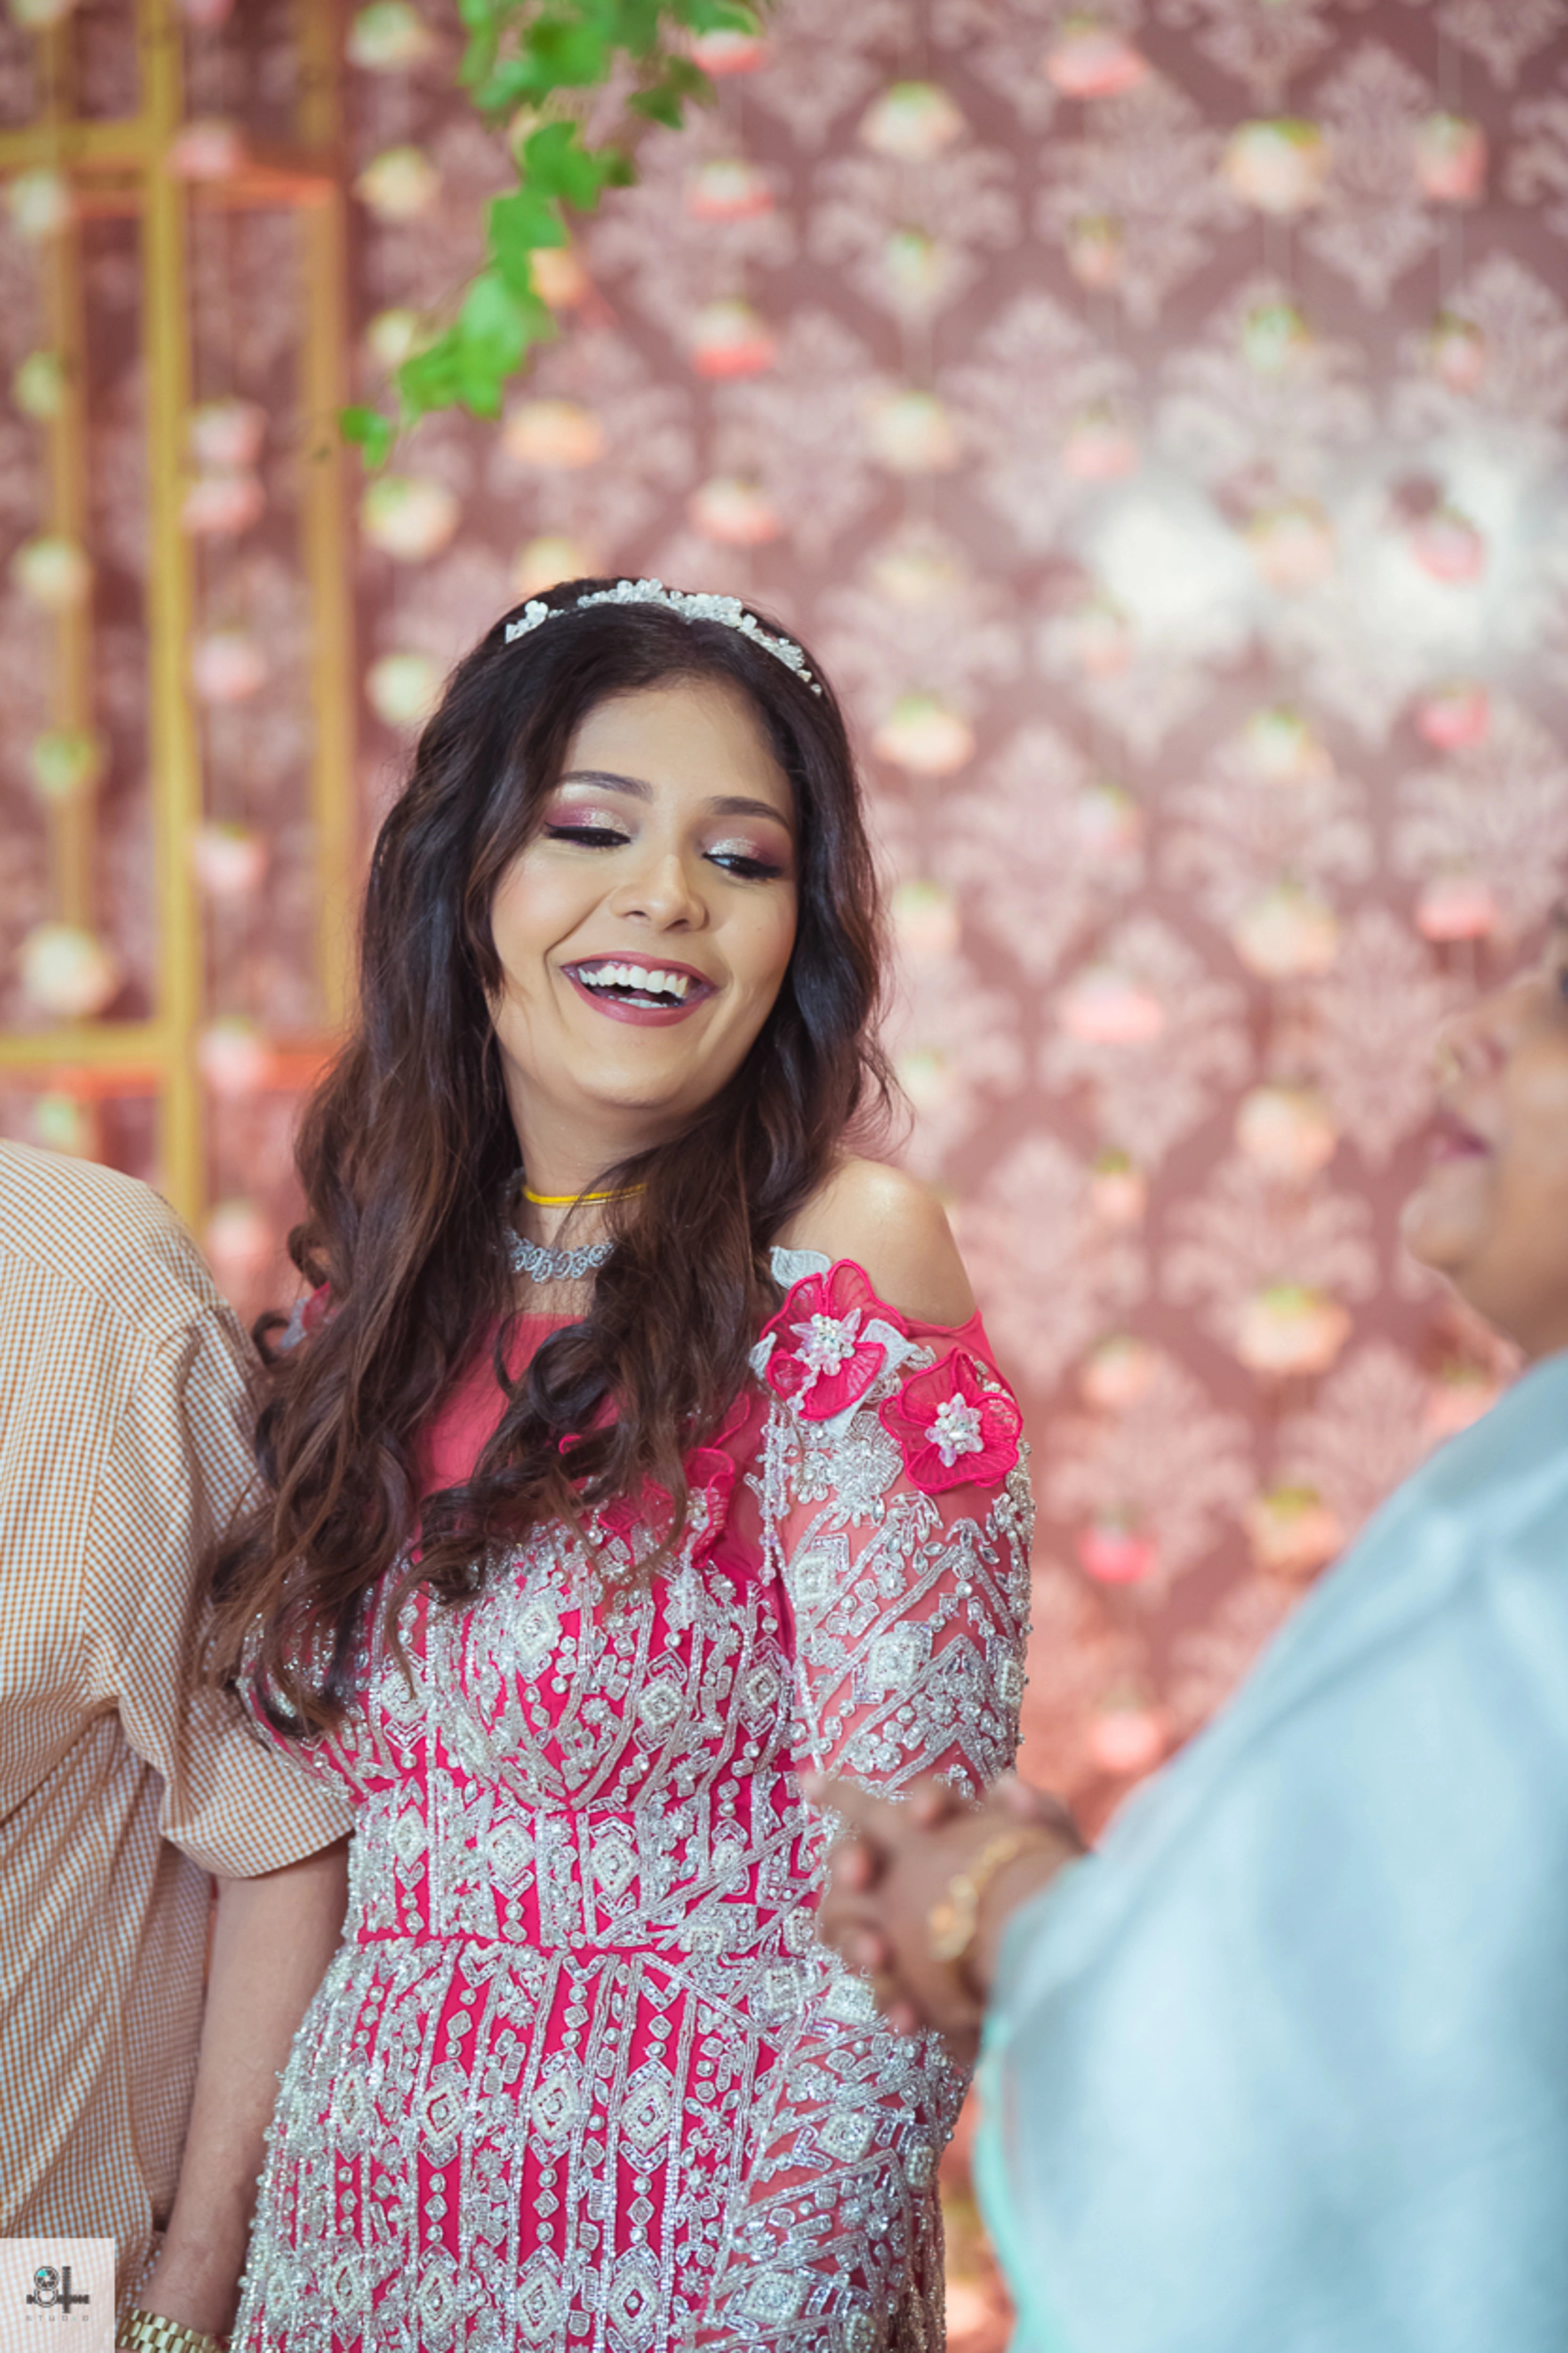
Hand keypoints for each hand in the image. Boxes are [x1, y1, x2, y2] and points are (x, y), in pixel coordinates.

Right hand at [808, 1773, 1082, 2061]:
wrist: (1057, 1976)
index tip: (926, 1817)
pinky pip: (882, 1989)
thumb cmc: (1050, 1902)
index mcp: (948, 1832)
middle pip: (857, 1852)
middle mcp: (908, 1872)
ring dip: (855, 1939)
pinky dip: (892, 2001)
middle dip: (850, 1858)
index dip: (920, 1804)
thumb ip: (1038, 1814)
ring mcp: (896, 1928)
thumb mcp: (1055, 1857)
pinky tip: (908, 2017)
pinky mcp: (904, 1982)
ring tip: (876, 1955)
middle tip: (857, 1874)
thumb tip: (1007, 1789)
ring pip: (849, 1923)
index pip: (924, 1802)